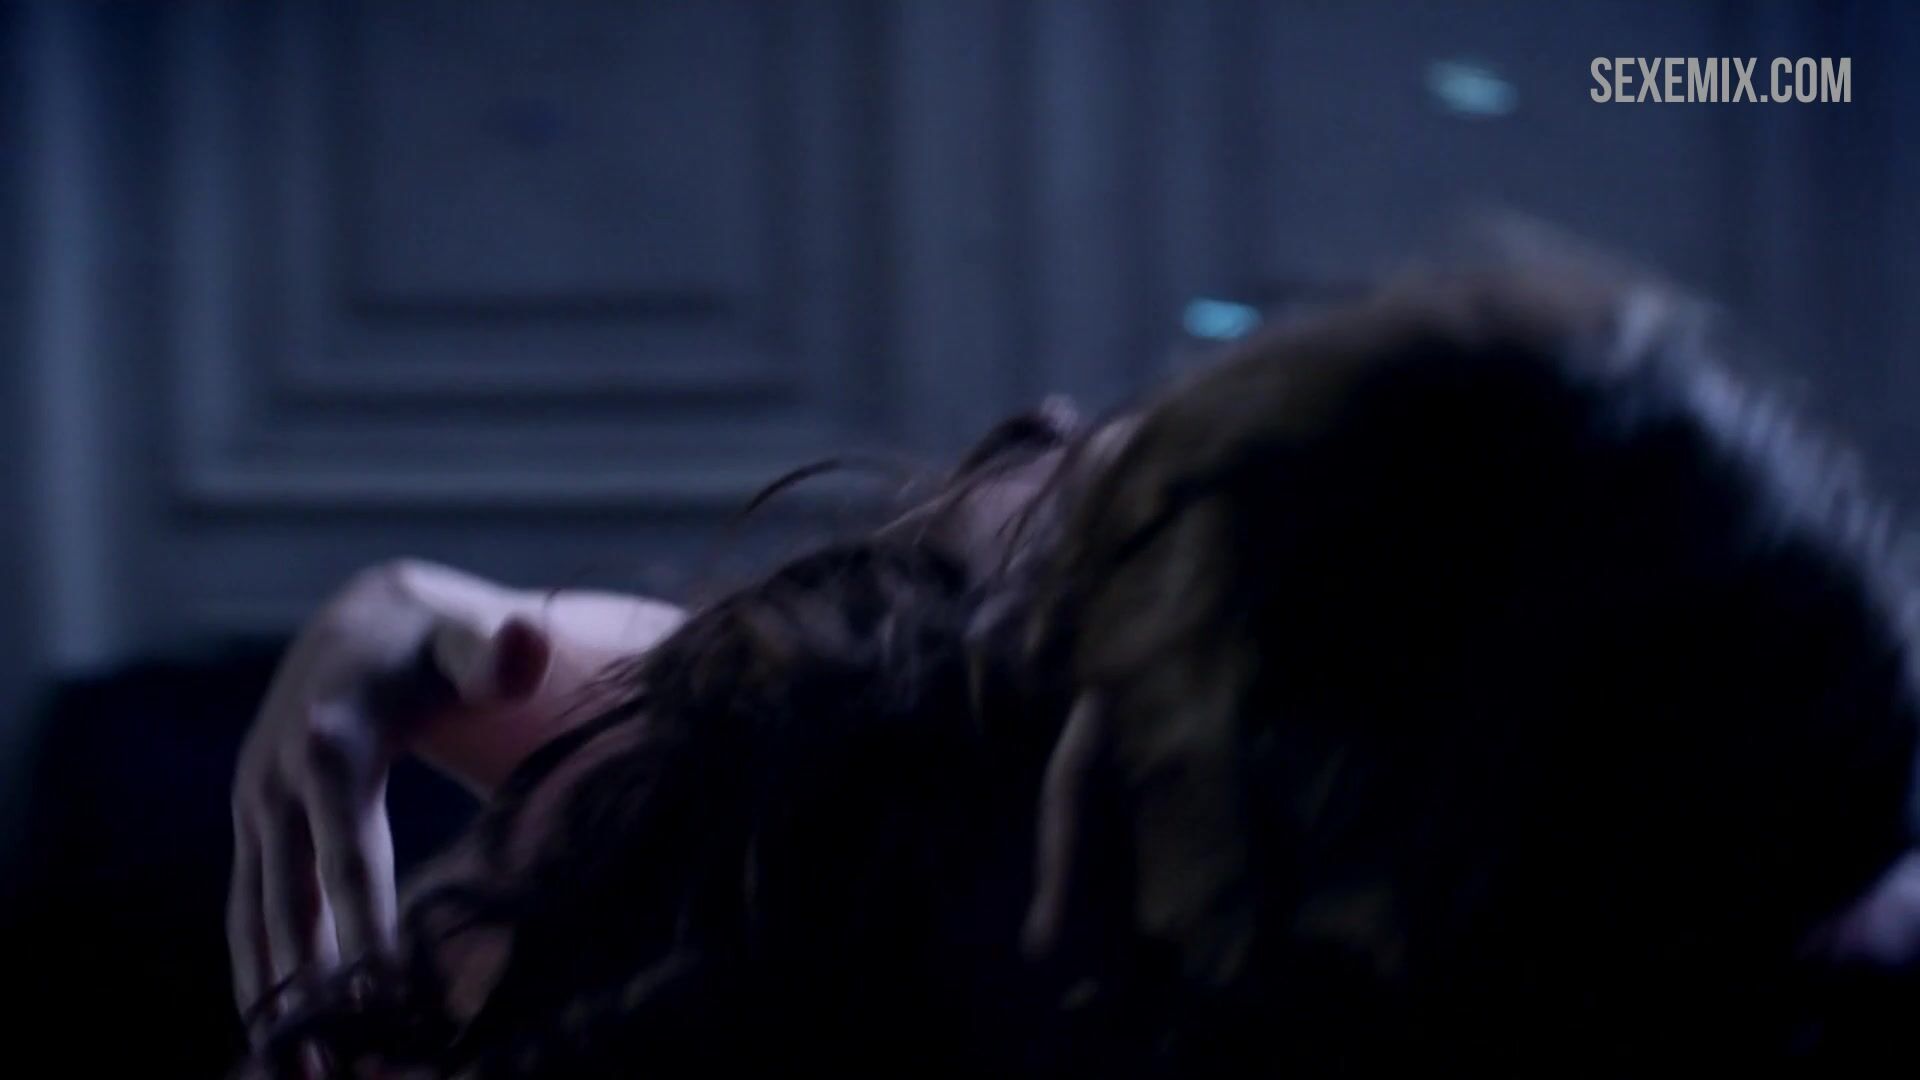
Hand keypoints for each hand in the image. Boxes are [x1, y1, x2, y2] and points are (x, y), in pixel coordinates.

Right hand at [225, 562, 552, 1039]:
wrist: (365, 618)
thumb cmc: (434, 635)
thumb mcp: (467, 634)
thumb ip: (496, 649)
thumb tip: (523, 648)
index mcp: (331, 746)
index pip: (348, 857)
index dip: (365, 930)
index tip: (384, 1002)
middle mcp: (277, 781)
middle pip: (291, 904)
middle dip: (311, 991)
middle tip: (336, 1071)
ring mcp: (258, 804)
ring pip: (257, 916)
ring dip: (271, 996)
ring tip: (298, 1076)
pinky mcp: (256, 823)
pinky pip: (251, 906)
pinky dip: (259, 967)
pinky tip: (276, 1028)